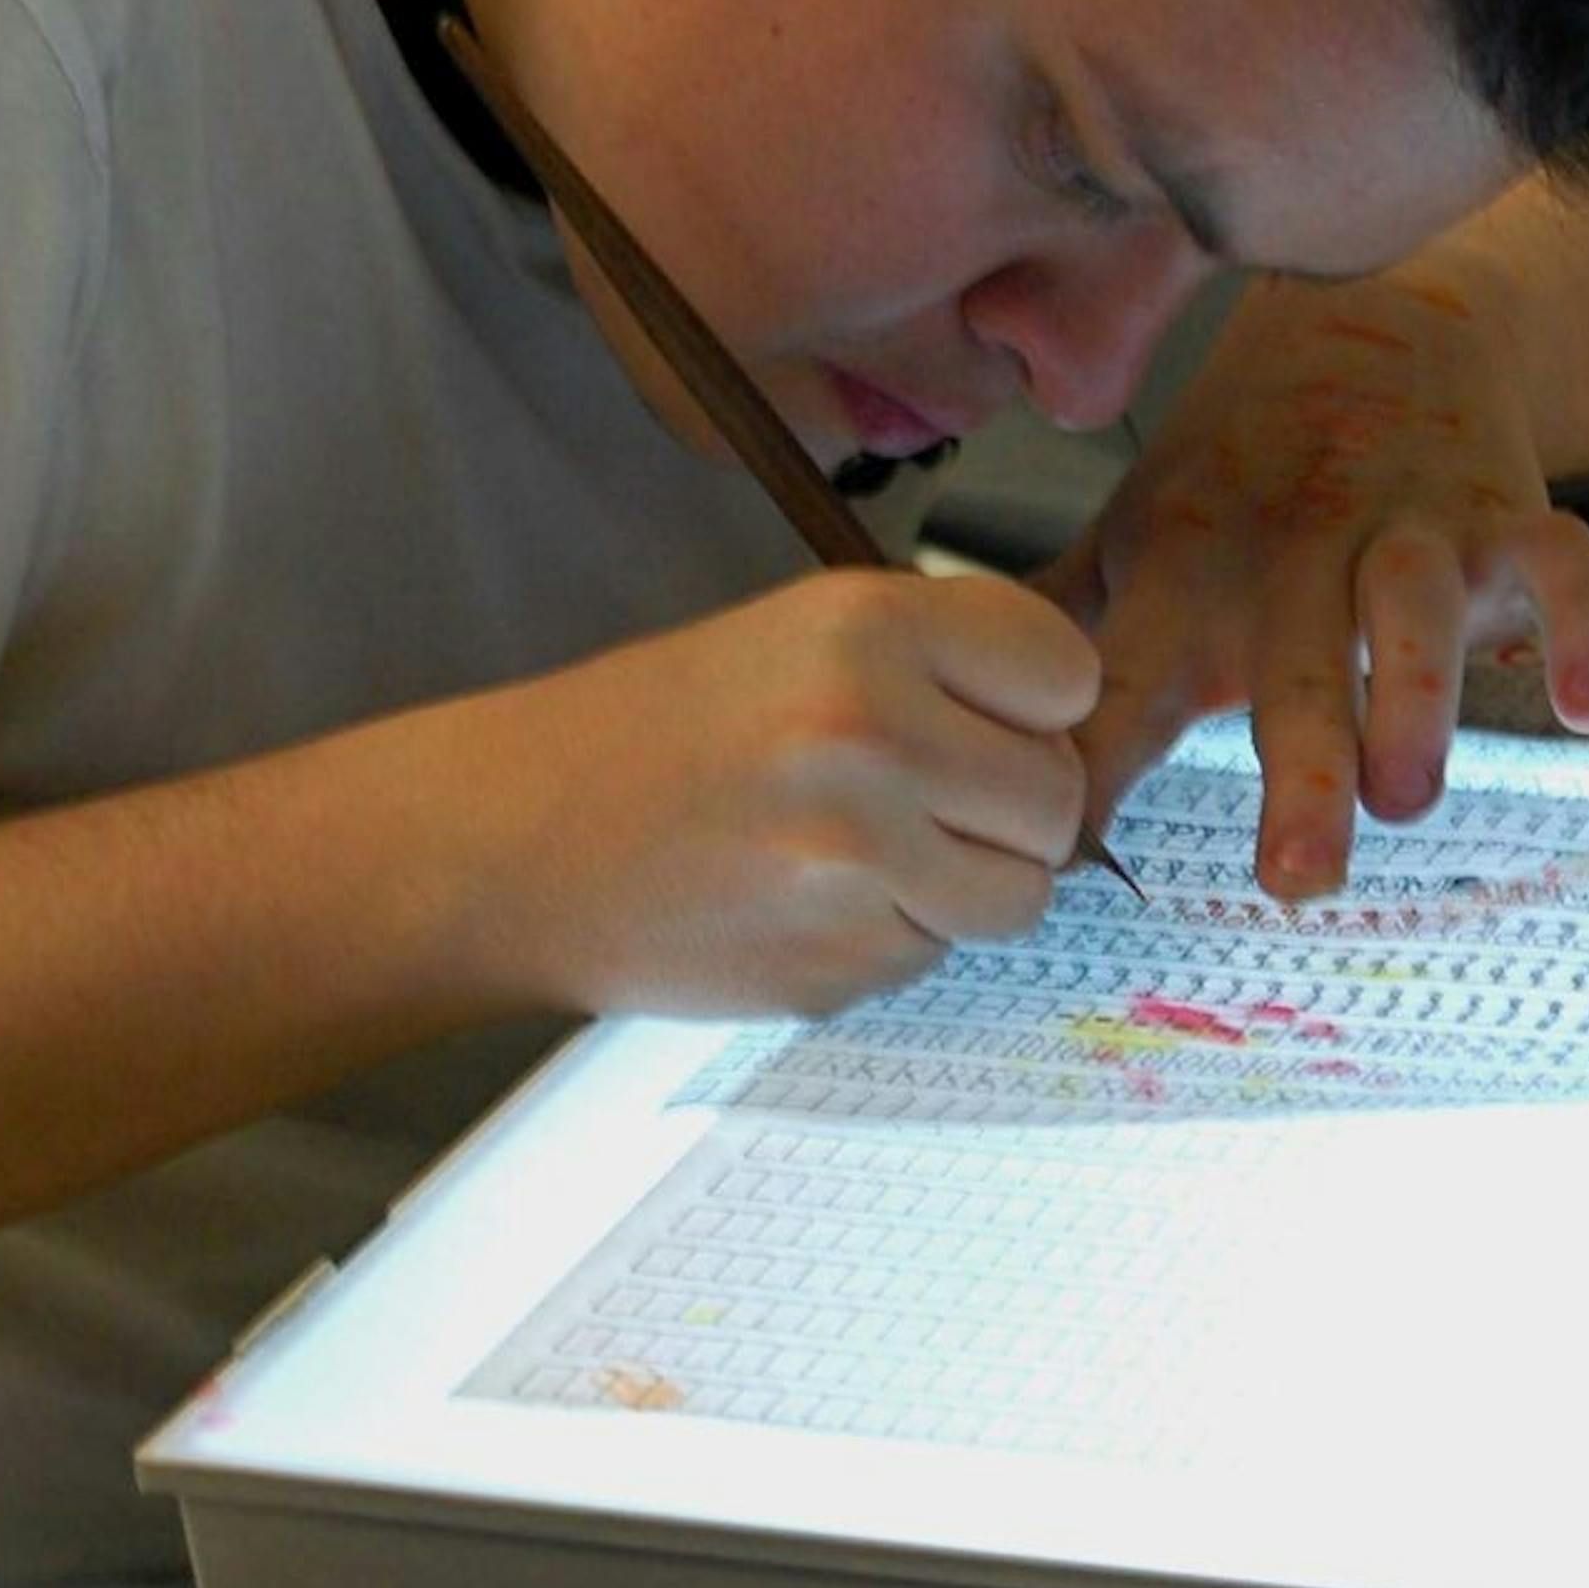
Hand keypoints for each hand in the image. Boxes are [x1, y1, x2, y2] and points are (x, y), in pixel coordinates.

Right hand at [444, 571, 1097, 1014]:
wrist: (513, 843)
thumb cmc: (656, 732)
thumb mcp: (798, 637)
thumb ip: (937, 668)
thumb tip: (1075, 727)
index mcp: (867, 627)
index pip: (1066, 673)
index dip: (1037, 705)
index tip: (988, 718)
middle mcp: (871, 734)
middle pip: (1059, 796)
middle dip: (1013, 809)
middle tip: (927, 799)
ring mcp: (855, 859)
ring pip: (1021, 893)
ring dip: (969, 885)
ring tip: (871, 852)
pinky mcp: (836, 960)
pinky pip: (938, 955)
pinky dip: (896, 937)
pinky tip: (810, 901)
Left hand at [1045, 266, 1588, 899]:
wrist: (1371, 321)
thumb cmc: (1234, 473)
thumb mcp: (1132, 539)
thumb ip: (1048, 634)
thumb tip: (931, 729)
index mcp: (1187, 575)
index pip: (1126, 682)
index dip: (1093, 764)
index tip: (1061, 856)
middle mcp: (1292, 552)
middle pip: (1292, 658)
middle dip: (1294, 762)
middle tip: (1295, 875)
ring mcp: (1405, 527)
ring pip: (1415, 605)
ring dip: (1416, 697)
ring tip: (1409, 795)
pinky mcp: (1504, 513)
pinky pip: (1560, 563)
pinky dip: (1582, 627)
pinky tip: (1585, 705)